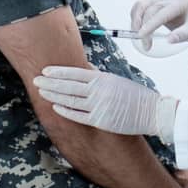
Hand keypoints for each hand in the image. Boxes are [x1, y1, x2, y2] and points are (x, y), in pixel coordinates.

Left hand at [34, 66, 179, 138]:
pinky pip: (78, 115)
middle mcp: (99, 91)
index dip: (58, 72)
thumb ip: (99, 75)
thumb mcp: (117, 79)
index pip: (75, 73)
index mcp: (103, 78)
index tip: (45, 71)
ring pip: (71, 100)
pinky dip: (66, 111)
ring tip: (42, 92)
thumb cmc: (134, 95)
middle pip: (68, 86)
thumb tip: (84, 68)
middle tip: (36, 80)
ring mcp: (99, 106)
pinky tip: (55, 107)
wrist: (152, 112)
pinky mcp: (101, 120)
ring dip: (54, 95)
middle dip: (50, 83)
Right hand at [131, 0, 187, 63]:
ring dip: (136, 19)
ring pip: (142, 5)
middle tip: (145, 44)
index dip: (149, 24)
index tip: (141, 36)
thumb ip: (182, 35)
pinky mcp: (158, 4)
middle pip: (149, 8)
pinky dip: (137, 16)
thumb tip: (169, 40)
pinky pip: (142, 7)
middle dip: (143, 26)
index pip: (160, 12)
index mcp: (181, 2)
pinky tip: (138, 28)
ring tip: (137, 36)